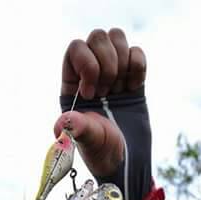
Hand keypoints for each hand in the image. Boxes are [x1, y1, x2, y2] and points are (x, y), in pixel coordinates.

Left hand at [55, 28, 145, 177]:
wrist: (127, 162)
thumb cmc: (103, 153)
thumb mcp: (88, 142)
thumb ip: (77, 128)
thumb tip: (62, 124)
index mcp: (73, 86)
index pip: (75, 49)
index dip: (86, 63)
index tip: (92, 93)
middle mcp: (91, 75)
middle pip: (97, 37)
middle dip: (106, 62)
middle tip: (108, 93)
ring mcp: (114, 75)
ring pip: (116, 38)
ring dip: (122, 60)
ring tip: (121, 89)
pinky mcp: (134, 80)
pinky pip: (136, 52)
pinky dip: (138, 64)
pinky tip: (134, 86)